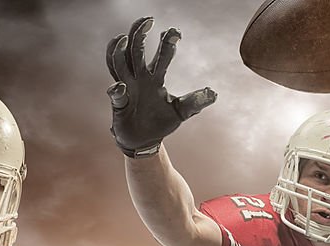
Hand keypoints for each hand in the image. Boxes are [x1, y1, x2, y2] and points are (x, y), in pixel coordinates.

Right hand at [106, 17, 215, 157]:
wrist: (145, 141)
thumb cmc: (162, 123)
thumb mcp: (181, 112)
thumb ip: (195, 102)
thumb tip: (213, 92)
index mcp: (155, 78)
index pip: (160, 55)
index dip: (166, 42)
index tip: (175, 31)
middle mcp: (139, 79)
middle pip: (135, 50)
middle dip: (140, 33)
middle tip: (149, 20)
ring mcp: (127, 89)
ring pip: (119, 63)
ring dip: (120, 50)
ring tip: (124, 38)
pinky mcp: (119, 104)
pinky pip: (116, 93)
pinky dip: (118, 89)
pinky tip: (122, 86)